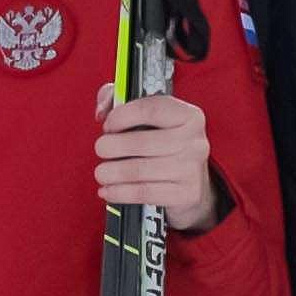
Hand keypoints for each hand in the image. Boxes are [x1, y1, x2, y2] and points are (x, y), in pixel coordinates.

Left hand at [92, 88, 221, 234]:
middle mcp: (194, 141)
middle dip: (110, 146)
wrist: (192, 184)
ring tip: (101, 172)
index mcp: (188, 115)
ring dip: (110, 172)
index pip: (150, 109)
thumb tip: (102, 110)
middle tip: (101, 149)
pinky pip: (144, 193)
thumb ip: (120, 100)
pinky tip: (108, 190)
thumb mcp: (149, 117)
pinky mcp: (185, 194)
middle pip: (141, 142)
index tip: (108, 124)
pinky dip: (119, 192)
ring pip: (138, 170)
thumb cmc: (164, 145)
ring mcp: (191, 169)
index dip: (121, 116)